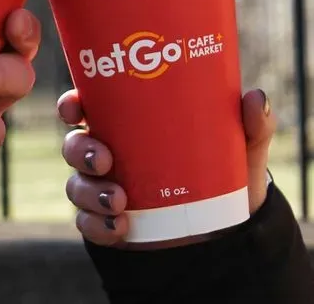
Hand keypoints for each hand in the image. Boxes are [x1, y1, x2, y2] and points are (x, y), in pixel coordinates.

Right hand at [58, 89, 275, 248]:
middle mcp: (107, 153)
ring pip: (76, 184)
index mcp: (126, 126)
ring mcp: (103, 188)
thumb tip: (256, 98)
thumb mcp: (237, 150)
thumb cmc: (221, 175)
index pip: (86, 107)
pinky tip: (120, 227)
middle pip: (73, 144)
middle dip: (80, 150)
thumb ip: (250, 126)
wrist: (221, 228)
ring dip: (90, 192)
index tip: (76, 107)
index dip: (71, 104)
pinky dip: (98, 225)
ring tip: (120, 201)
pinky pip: (87, 223)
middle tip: (104, 160)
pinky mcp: (106, 221)